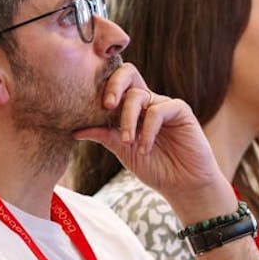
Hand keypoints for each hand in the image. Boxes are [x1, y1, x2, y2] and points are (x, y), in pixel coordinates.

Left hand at [73, 62, 223, 197]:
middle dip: (113, 85)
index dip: (101, 86)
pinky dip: (147, 130)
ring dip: (128, 120)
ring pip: (138, 95)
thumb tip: (75, 130)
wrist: (183, 185)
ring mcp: (163, 104)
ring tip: (128, 142)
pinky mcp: (180, 110)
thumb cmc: (155, 168)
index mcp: (131, 108)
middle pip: (128, 74)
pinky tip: (145, 149)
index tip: (86, 105)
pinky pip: (157, 110)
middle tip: (106, 105)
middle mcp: (147, 102)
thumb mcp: (123, 151)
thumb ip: (104, 136)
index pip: (115, 85)